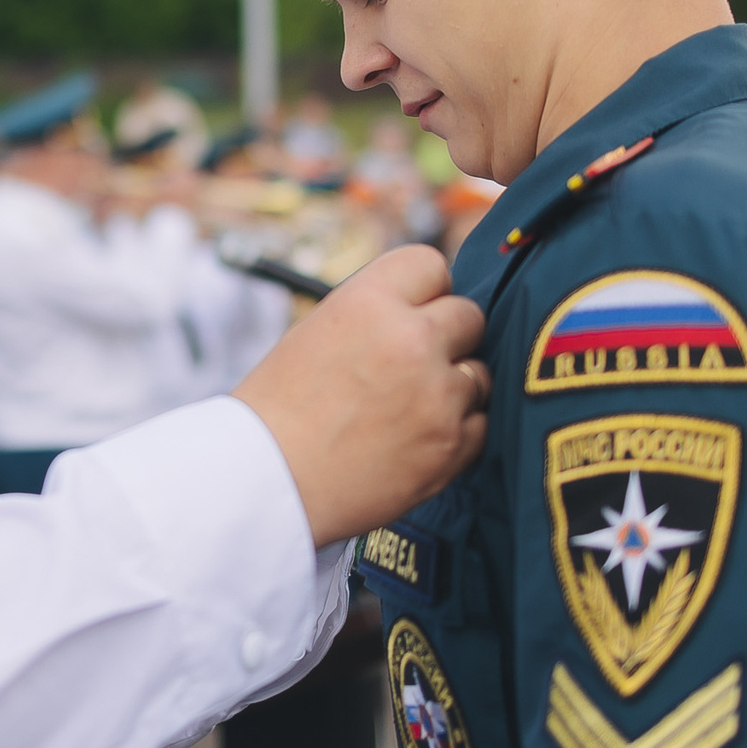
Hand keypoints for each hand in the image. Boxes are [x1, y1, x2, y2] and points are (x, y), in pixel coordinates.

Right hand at [234, 244, 488, 545]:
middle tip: (416, 364)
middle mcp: (411, 339)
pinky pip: (480, 425)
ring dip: (454, 389)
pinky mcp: (451, 445)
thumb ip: (376, 314)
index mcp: (369, 301)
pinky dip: (455, 434)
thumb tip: (426, 309)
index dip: (425, 291)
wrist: (266, 483)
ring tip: (406, 411)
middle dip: (449, 337)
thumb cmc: (279, 411)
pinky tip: (414, 441)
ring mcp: (438, 394)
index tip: (416, 312)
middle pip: (469, 315)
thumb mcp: (317, 332)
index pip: (431, 264)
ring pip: (479, 374)